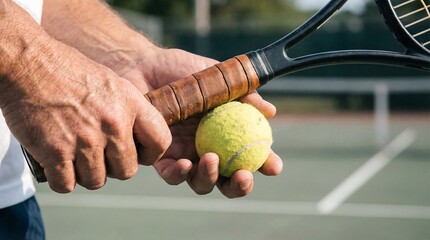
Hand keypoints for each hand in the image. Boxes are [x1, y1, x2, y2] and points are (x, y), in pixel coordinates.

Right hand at [1, 35, 170, 192]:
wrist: (29, 63)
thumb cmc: (70, 72)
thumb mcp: (113, 83)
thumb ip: (129, 112)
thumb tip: (137, 140)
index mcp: (131, 105)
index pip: (160, 142)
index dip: (150, 154)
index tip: (138, 154)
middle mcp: (113, 124)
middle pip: (126, 171)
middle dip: (113, 168)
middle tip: (98, 155)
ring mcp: (85, 140)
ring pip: (96, 181)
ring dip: (86, 174)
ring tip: (75, 157)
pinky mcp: (55, 151)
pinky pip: (66, 185)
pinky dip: (62, 179)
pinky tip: (58, 163)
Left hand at [118, 46, 282, 197]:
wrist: (145, 66)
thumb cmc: (184, 71)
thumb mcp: (219, 79)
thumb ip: (243, 95)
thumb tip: (269, 112)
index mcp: (225, 132)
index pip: (249, 154)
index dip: (264, 164)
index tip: (274, 166)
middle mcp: (207, 148)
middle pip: (227, 179)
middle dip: (239, 186)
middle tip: (244, 177)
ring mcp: (184, 154)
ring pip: (201, 182)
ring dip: (210, 178)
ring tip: (211, 161)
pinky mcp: (159, 157)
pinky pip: (172, 174)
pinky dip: (180, 174)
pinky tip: (185, 164)